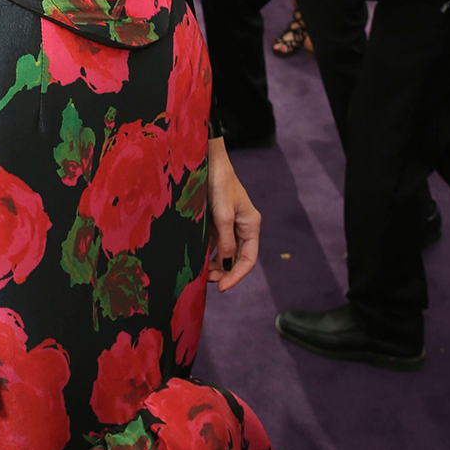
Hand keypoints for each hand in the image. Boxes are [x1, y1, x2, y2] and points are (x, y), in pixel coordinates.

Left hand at [207, 137, 260, 290]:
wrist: (208, 162)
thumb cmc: (219, 184)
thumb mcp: (223, 215)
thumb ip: (226, 241)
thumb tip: (227, 263)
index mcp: (250, 225)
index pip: (248, 259)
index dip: (237, 275)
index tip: (223, 287)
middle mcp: (243, 227)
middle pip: (237, 258)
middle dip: (225, 272)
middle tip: (208, 282)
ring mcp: (230, 225)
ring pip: (226, 253)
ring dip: (216, 265)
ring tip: (202, 274)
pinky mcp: (218, 222)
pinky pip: (216, 244)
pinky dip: (208, 253)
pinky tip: (198, 260)